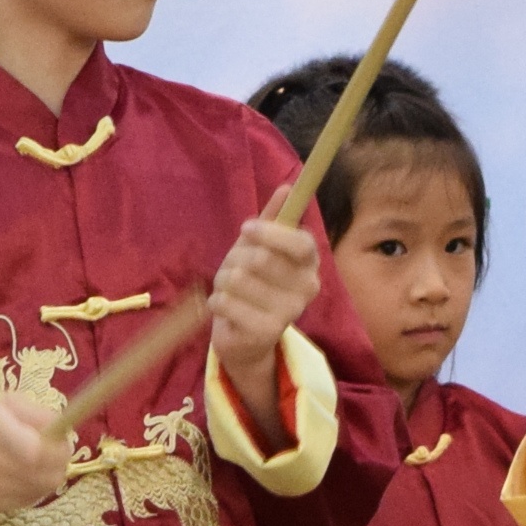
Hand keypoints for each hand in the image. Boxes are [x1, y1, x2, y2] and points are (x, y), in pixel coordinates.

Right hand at [0, 395, 66, 516]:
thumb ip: (37, 413)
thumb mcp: (1, 401)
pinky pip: (24, 502)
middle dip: (59, 465)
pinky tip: (22, 476)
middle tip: (56, 454)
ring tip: (37, 464)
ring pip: (38, 492)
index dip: (59, 450)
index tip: (62, 441)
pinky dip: (31, 490)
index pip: (37, 450)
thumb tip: (66, 431)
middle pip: (43, 476)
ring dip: (47, 478)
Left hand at [211, 213, 320, 425]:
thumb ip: (272, 219)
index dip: (270, 233)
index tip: (246, 229)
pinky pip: (225, 302)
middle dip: (234, 259)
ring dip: (222, 281)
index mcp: (309, 264)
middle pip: (261, 258)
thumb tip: (286, 187)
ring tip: (228, 290)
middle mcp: (307, 288)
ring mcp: (289, 312)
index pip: (300, 243)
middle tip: (234, 269)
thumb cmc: (254, 285)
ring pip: (238, 279)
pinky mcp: (266, 332)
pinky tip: (225, 308)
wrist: (246, 337)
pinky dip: (216, 301)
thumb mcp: (259, 247)